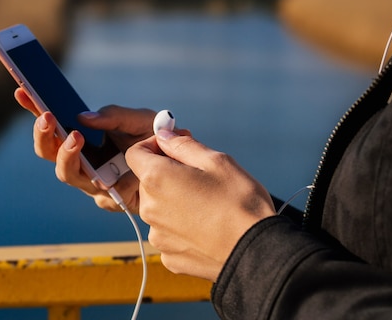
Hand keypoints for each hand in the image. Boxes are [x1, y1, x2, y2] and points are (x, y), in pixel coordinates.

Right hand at [14, 88, 154, 211]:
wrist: (181, 166)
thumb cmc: (156, 139)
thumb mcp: (138, 119)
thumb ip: (113, 115)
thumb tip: (82, 117)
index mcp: (84, 136)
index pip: (52, 123)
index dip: (34, 108)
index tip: (21, 92)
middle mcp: (82, 159)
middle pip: (48, 151)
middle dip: (43, 135)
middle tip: (47, 117)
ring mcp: (92, 181)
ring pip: (66, 173)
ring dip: (65, 154)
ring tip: (75, 138)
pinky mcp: (108, 199)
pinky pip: (98, 191)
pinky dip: (104, 178)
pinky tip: (115, 172)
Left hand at [126, 130, 275, 281]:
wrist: (256, 251)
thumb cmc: (240, 202)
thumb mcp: (217, 161)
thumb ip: (182, 145)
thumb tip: (164, 137)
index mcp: (157, 179)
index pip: (135, 154)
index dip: (152, 146)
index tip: (172, 149)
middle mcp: (149, 208)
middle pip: (147, 182)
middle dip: (167, 174)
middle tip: (199, 177)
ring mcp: (158, 235)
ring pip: (158, 208)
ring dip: (174, 201)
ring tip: (206, 204)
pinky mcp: (169, 256)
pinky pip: (168, 233)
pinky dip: (181, 227)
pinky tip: (206, 226)